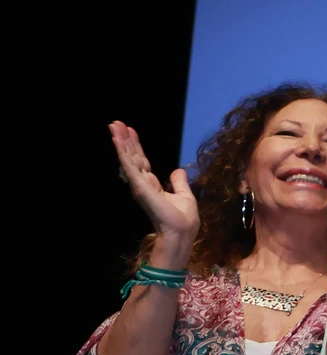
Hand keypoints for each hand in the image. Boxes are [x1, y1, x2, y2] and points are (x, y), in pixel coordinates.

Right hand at [109, 121, 197, 257]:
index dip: (135, 145)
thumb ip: (179, 182)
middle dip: (124, 139)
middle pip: (132, 156)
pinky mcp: (140, 186)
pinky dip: (123, 152)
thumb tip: (177, 170)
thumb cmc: (183, 218)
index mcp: (152, 185)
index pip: (141, 161)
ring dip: (120, 141)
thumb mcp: (184, 195)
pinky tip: (117, 139)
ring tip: (114, 125)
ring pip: (128, 158)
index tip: (130, 131)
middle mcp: (142, 183)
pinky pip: (129, 165)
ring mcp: (139, 184)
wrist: (182, 231)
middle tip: (116, 123)